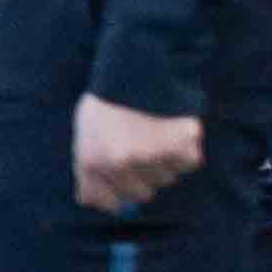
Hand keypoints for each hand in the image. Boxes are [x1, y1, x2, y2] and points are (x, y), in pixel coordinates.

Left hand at [73, 95, 204, 213]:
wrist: (141, 68)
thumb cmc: (110, 101)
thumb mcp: (85, 134)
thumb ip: (88, 170)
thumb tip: (91, 202)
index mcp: (92, 162)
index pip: (106, 203)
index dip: (114, 195)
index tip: (119, 186)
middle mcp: (122, 165)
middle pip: (140, 194)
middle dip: (140, 177)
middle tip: (140, 148)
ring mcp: (153, 158)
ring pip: (165, 179)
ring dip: (162, 162)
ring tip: (154, 132)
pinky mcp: (183, 149)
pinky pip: (186, 164)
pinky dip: (183, 151)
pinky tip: (172, 130)